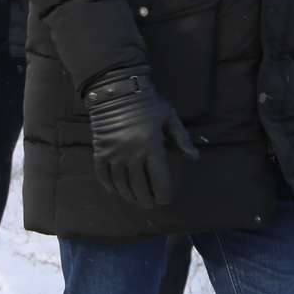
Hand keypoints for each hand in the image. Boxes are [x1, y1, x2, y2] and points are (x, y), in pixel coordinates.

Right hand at [83, 66, 198, 207]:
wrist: (116, 89)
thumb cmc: (147, 102)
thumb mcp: (169, 116)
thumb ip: (181, 138)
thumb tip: (194, 158)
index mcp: (151, 146)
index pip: (159, 180)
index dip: (163, 194)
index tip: (165, 199)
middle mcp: (132, 155)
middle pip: (139, 187)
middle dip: (146, 199)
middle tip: (151, 203)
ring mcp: (114, 154)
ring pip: (121, 184)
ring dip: (129, 195)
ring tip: (136, 200)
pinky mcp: (100, 151)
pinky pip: (102, 175)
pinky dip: (109, 185)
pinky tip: (115, 191)